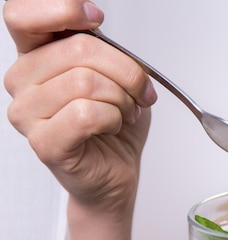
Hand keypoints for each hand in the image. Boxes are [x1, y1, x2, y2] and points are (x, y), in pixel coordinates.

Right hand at [3, 0, 156, 214]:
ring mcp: (26, 112)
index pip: (21, 13)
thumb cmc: (115, 123)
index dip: (62, 8)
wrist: (118, 170)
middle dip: (126, 70)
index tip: (96, 17)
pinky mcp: (43, 142)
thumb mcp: (116, 73)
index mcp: (35, 55)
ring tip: (125, 112)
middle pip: (78, 49)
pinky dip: (114, 119)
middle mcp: (22, 80)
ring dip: (122, 99)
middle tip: (140, 91)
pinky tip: (112, 128)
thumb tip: (93, 16)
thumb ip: (100, 45)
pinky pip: (87, 114)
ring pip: (86, 82)